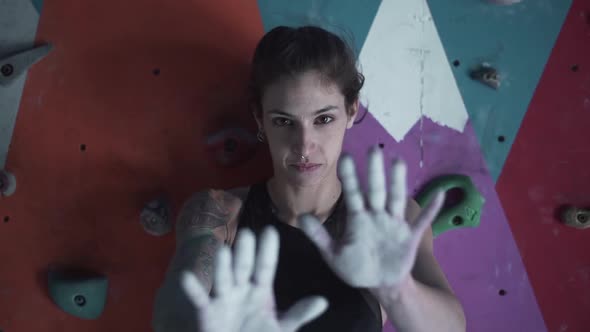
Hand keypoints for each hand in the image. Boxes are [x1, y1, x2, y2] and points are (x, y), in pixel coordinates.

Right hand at [181, 226, 327, 331]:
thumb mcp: (282, 328)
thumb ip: (299, 314)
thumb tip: (323, 301)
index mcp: (261, 289)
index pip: (266, 266)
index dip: (268, 250)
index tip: (271, 231)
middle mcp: (241, 288)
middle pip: (244, 267)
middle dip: (245, 252)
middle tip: (247, 233)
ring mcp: (224, 298)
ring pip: (223, 278)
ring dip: (222, 265)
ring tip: (223, 249)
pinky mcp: (207, 311)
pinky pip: (199, 298)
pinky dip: (193, 288)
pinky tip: (187, 276)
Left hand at [298, 146, 444, 289]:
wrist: (378, 284)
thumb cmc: (355, 267)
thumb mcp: (333, 254)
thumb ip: (318, 236)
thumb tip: (301, 216)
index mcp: (357, 219)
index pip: (353, 194)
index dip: (350, 177)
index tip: (345, 157)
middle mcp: (376, 216)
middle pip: (375, 191)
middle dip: (374, 172)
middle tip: (373, 150)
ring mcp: (393, 224)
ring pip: (396, 199)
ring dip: (398, 182)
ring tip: (398, 162)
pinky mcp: (408, 237)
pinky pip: (421, 221)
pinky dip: (430, 209)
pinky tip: (438, 193)